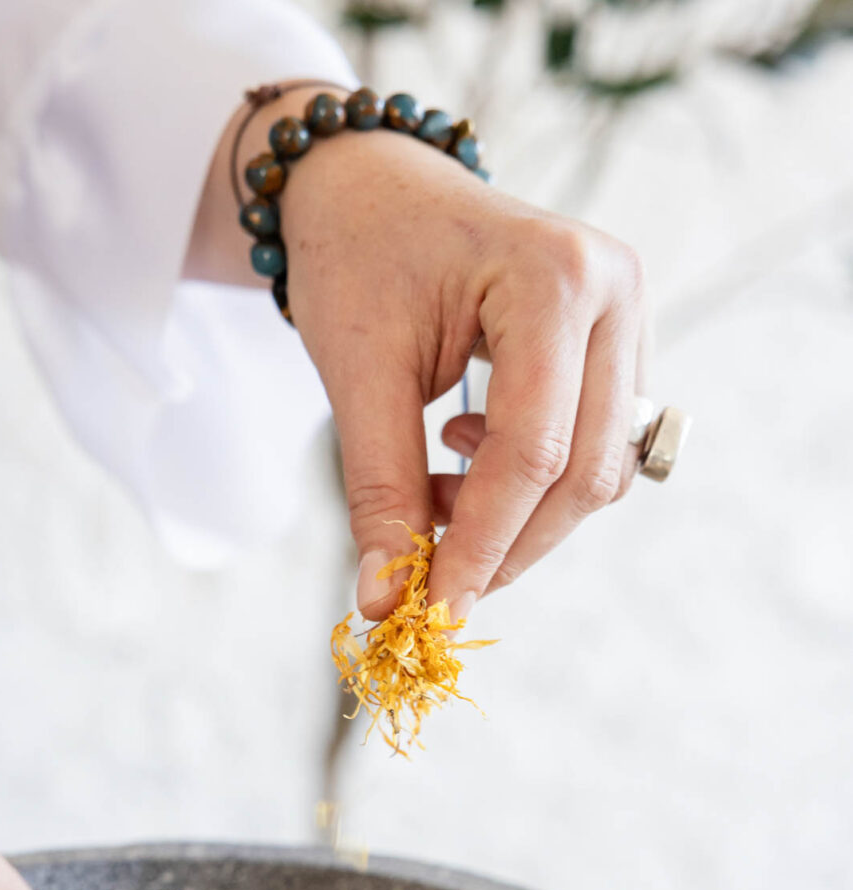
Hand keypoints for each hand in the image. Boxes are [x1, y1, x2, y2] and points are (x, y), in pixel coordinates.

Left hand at [281, 121, 647, 620]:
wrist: (369, 186)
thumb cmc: (356, 255)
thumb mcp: (357, 374)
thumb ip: (379, 489)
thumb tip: (385, 601)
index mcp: (554, 276)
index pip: (533, 450)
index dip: (483, 544)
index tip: (434, 609)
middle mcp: (613, 290)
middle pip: (585, 472)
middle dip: (509, 544)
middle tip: (434, 578)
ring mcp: (627, 314)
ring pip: (598, 471)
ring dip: (517, 516)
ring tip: (434, 489)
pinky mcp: (616, 343)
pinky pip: (592, 446)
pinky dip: (528, 484)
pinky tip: (462, 452)